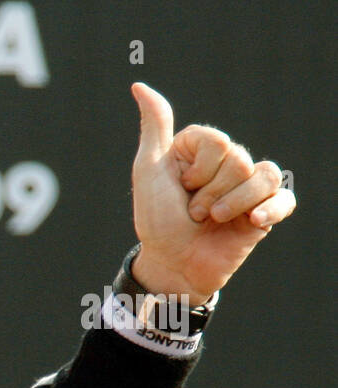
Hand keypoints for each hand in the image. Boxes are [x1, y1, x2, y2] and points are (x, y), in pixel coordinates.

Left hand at [129, 82, 294, 304]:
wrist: (172, 264)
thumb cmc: (156, 219)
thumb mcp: (149, 170)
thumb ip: (154, 127)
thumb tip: (140, 86)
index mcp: (203, 149)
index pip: (217, 141)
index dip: (197, 170)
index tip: (180, 188)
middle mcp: (228, 164)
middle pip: (239, 160)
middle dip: (209, 193)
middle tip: (193, 212)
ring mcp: (249, 188)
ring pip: (263, 176)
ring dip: (230, 205)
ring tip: (211, 221)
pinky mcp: (265, 212)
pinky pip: (285, 198)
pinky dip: (269, 209)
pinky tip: (251, 221)